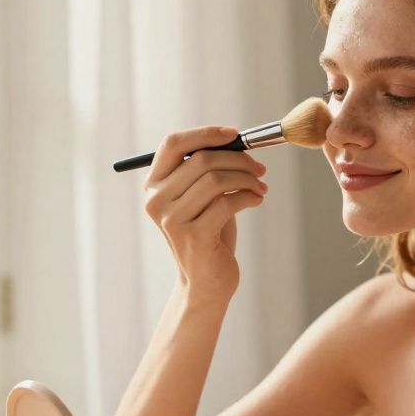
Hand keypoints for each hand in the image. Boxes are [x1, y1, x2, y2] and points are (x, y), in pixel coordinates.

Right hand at [142, 127, 267, 300]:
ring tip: (260, 187)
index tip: (235, 134)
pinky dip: (249, 197)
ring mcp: (172, 220)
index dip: (205, 134)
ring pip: (216, 179)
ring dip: (247, 179)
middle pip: (201, 159)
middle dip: (238, 159)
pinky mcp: (193, 237)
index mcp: (154, 185)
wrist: (206, 281)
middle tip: (259, 169)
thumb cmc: (209, 233)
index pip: (173, 144)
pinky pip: (227, 202)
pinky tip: (257, 200)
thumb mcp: (203, 197)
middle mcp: (156, 201)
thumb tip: (237, 140)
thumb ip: (208, 169)